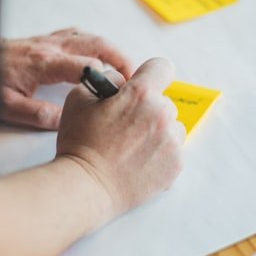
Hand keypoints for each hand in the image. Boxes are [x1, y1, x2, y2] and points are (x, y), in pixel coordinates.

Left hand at [0, 28, 133, 128]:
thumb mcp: (5, 106)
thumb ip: (36, 114)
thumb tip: (65, 121)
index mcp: (44, 63)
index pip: (88, 64)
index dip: (109, 78)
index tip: (121, 93)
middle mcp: (50, 47)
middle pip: (97, 43)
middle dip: (121, 58)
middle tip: (136, 77)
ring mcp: (48, 40)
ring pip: (90, 36)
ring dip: (111, 49)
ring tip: (125, 69)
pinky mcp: (45, 39)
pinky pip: (77, 35)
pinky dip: (94, 43)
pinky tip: (100, 55)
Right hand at [56, 58, 185, 223]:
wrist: (87, 187)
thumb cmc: (80, 144)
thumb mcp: (80, 98)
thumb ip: (106, 81)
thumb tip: (123, 81)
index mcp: (140, 94)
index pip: (162, 68)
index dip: (150, 75)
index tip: (141, 86)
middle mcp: (162, 115)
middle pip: (165, 101)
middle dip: (148, 109)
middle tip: (125, 126)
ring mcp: (172, 141)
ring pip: (172, 127)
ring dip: (158, 132)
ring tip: (132, 147)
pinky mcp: (176, 164)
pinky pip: (174, 150)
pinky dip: (160, 154)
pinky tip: (138, 162)